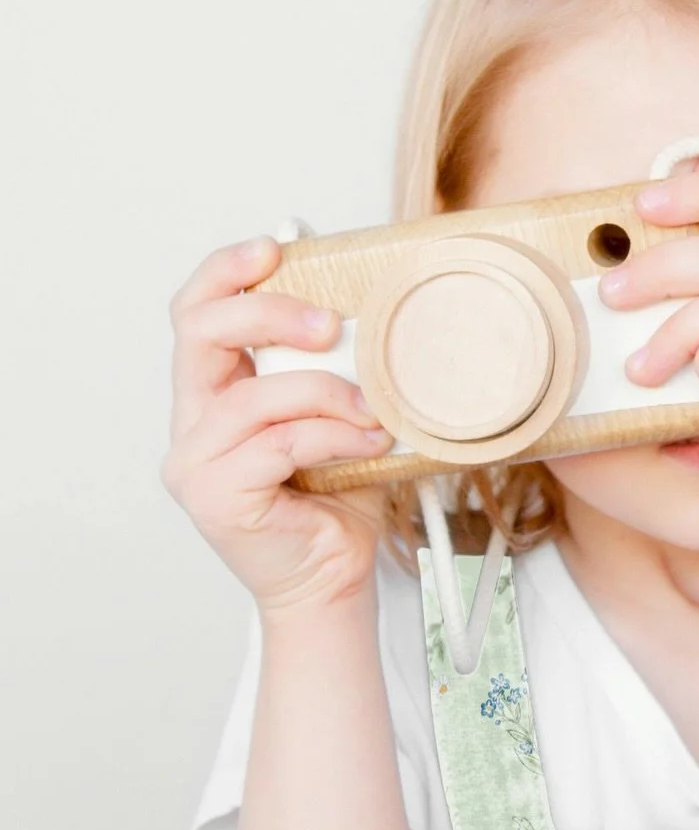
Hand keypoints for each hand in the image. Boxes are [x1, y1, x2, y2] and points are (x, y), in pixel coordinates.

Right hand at [160, 235, 394, 616]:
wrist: (335, 580)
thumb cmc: (337, 500)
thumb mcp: (338, 416)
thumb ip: (337, 368)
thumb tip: (376, 307)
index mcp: (213, 393)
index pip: (195, 313)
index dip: (226, 272)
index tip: (273, 249)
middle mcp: (192, 423)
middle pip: (202, 333)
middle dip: (270, 313)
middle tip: (330, 325)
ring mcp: (196, 462)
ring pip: (255, 396)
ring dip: (327, 394)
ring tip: (375, 413)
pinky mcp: (215, 496)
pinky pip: (279, 442)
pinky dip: (332, 434)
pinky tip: (368, 442)